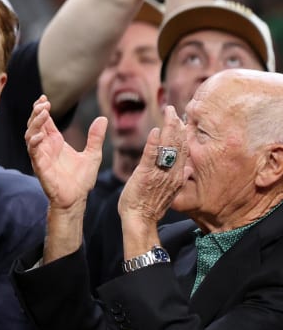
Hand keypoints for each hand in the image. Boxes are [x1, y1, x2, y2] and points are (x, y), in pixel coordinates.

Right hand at [25, 95, 105, 209]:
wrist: (77, 199)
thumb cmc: (81, 180)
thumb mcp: (93, 155)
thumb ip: (96, 137)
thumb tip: (103, 119)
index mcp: (55, 142)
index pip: (45, 121)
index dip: (42, 109)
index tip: (45, 98)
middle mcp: (46, 147)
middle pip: (35, 125)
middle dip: (36, 113)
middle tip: (43, 103)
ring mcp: (41, 156)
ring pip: (30, 135)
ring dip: (34, 123)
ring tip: (42, 113)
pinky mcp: (40, 166)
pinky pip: (33, 152)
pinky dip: (34, 142)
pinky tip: (40, 135)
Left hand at [118, 106, 188, 227]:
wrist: (140, 219)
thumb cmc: (150, 204)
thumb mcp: (169, 190)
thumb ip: (179, 177)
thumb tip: (190, 169)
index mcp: (178, 175)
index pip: (183, 150)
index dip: (182, 133)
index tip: (180, 119)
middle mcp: (173, 173)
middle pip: (178, 145)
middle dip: (176, 125)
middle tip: (171, 109)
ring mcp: (160, 174)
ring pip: (168, 148)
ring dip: (168, 129)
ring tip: (168, 114)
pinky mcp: (146, 175)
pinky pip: (152, 157)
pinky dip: (154, 143)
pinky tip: (156, 131)